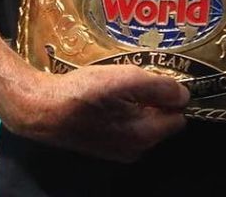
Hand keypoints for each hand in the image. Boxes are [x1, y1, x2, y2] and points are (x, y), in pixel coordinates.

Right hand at [0, 63, 189, 161]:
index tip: (167, 77)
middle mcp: (135, 149)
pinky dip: (129, 106)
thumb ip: (159, 88)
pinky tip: (116, 90)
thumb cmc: (82, 93)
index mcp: (144, 137)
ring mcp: (119, 148)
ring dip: (144, 101)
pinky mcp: (106, 142)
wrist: (41, 109)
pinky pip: (131, 122)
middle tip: (147, 75)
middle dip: (160, 99)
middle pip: (164, 119)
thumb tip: (184, 96)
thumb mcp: (125, 81)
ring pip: (147, 119)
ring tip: (130, 80)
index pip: (179, 117)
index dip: (176, 96)